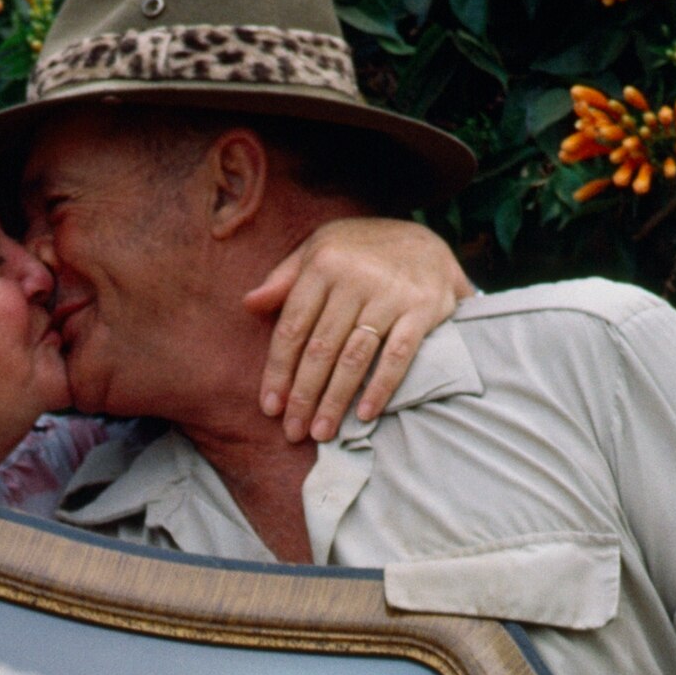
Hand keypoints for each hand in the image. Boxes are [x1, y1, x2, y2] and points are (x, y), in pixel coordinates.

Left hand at [247, 218, 475, 445]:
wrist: (427, 241)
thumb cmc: (361, 254)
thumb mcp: (319, 250)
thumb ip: (285, 279)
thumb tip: (248, 304)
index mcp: (323, 264)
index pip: (293, 327)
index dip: (278, 371)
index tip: (271, 407)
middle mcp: (355, 277)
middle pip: (320, 348)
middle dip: (304, 395)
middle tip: (294, 431)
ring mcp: (390, 294)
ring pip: (354, 357)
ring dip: (335, 400)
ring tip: (322, 433)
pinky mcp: (422, 309)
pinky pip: (397, 356)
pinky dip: (380, 388)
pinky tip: (364, 415)